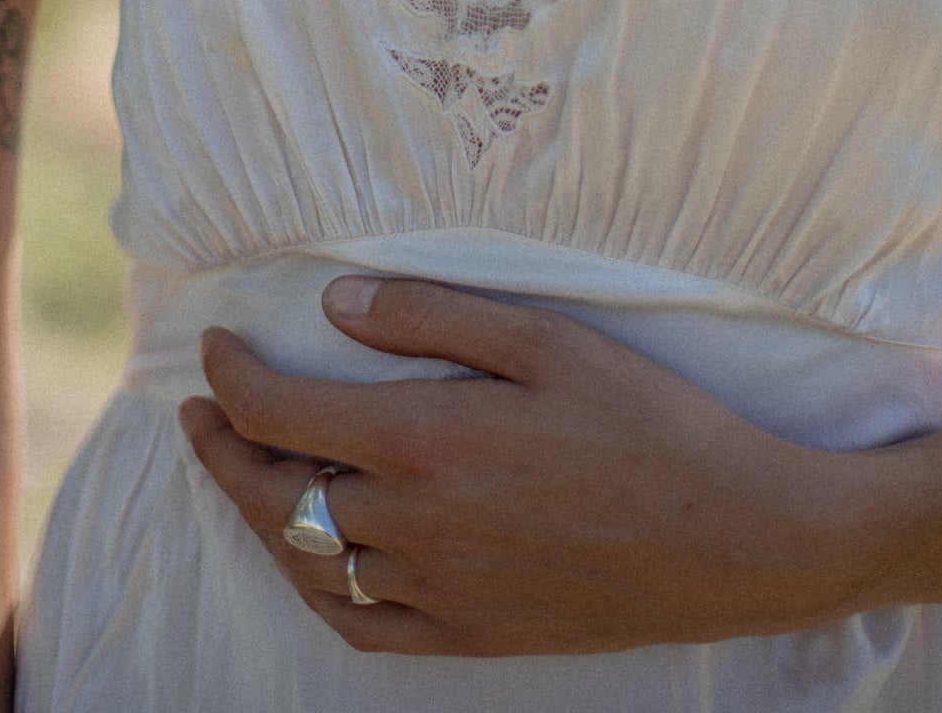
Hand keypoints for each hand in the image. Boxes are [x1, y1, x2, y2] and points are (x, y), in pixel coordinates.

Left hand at [178, 276, 924, 655]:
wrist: (739, 538)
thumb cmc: (650, 423)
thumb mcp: (545, 339)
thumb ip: (430, 318)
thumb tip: (333, 305)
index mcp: (424, 441)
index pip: (278, 414)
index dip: (229, 377)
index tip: (215, 346)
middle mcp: (415, 526)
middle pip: (274, 495)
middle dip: (221, 447)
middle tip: (201, 408)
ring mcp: (442, 592)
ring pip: (309, 564)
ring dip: (261, 514)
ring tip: (248, 472)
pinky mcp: (475, 636)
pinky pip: (364, 629)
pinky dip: (319, 593)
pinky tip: (318, 564)